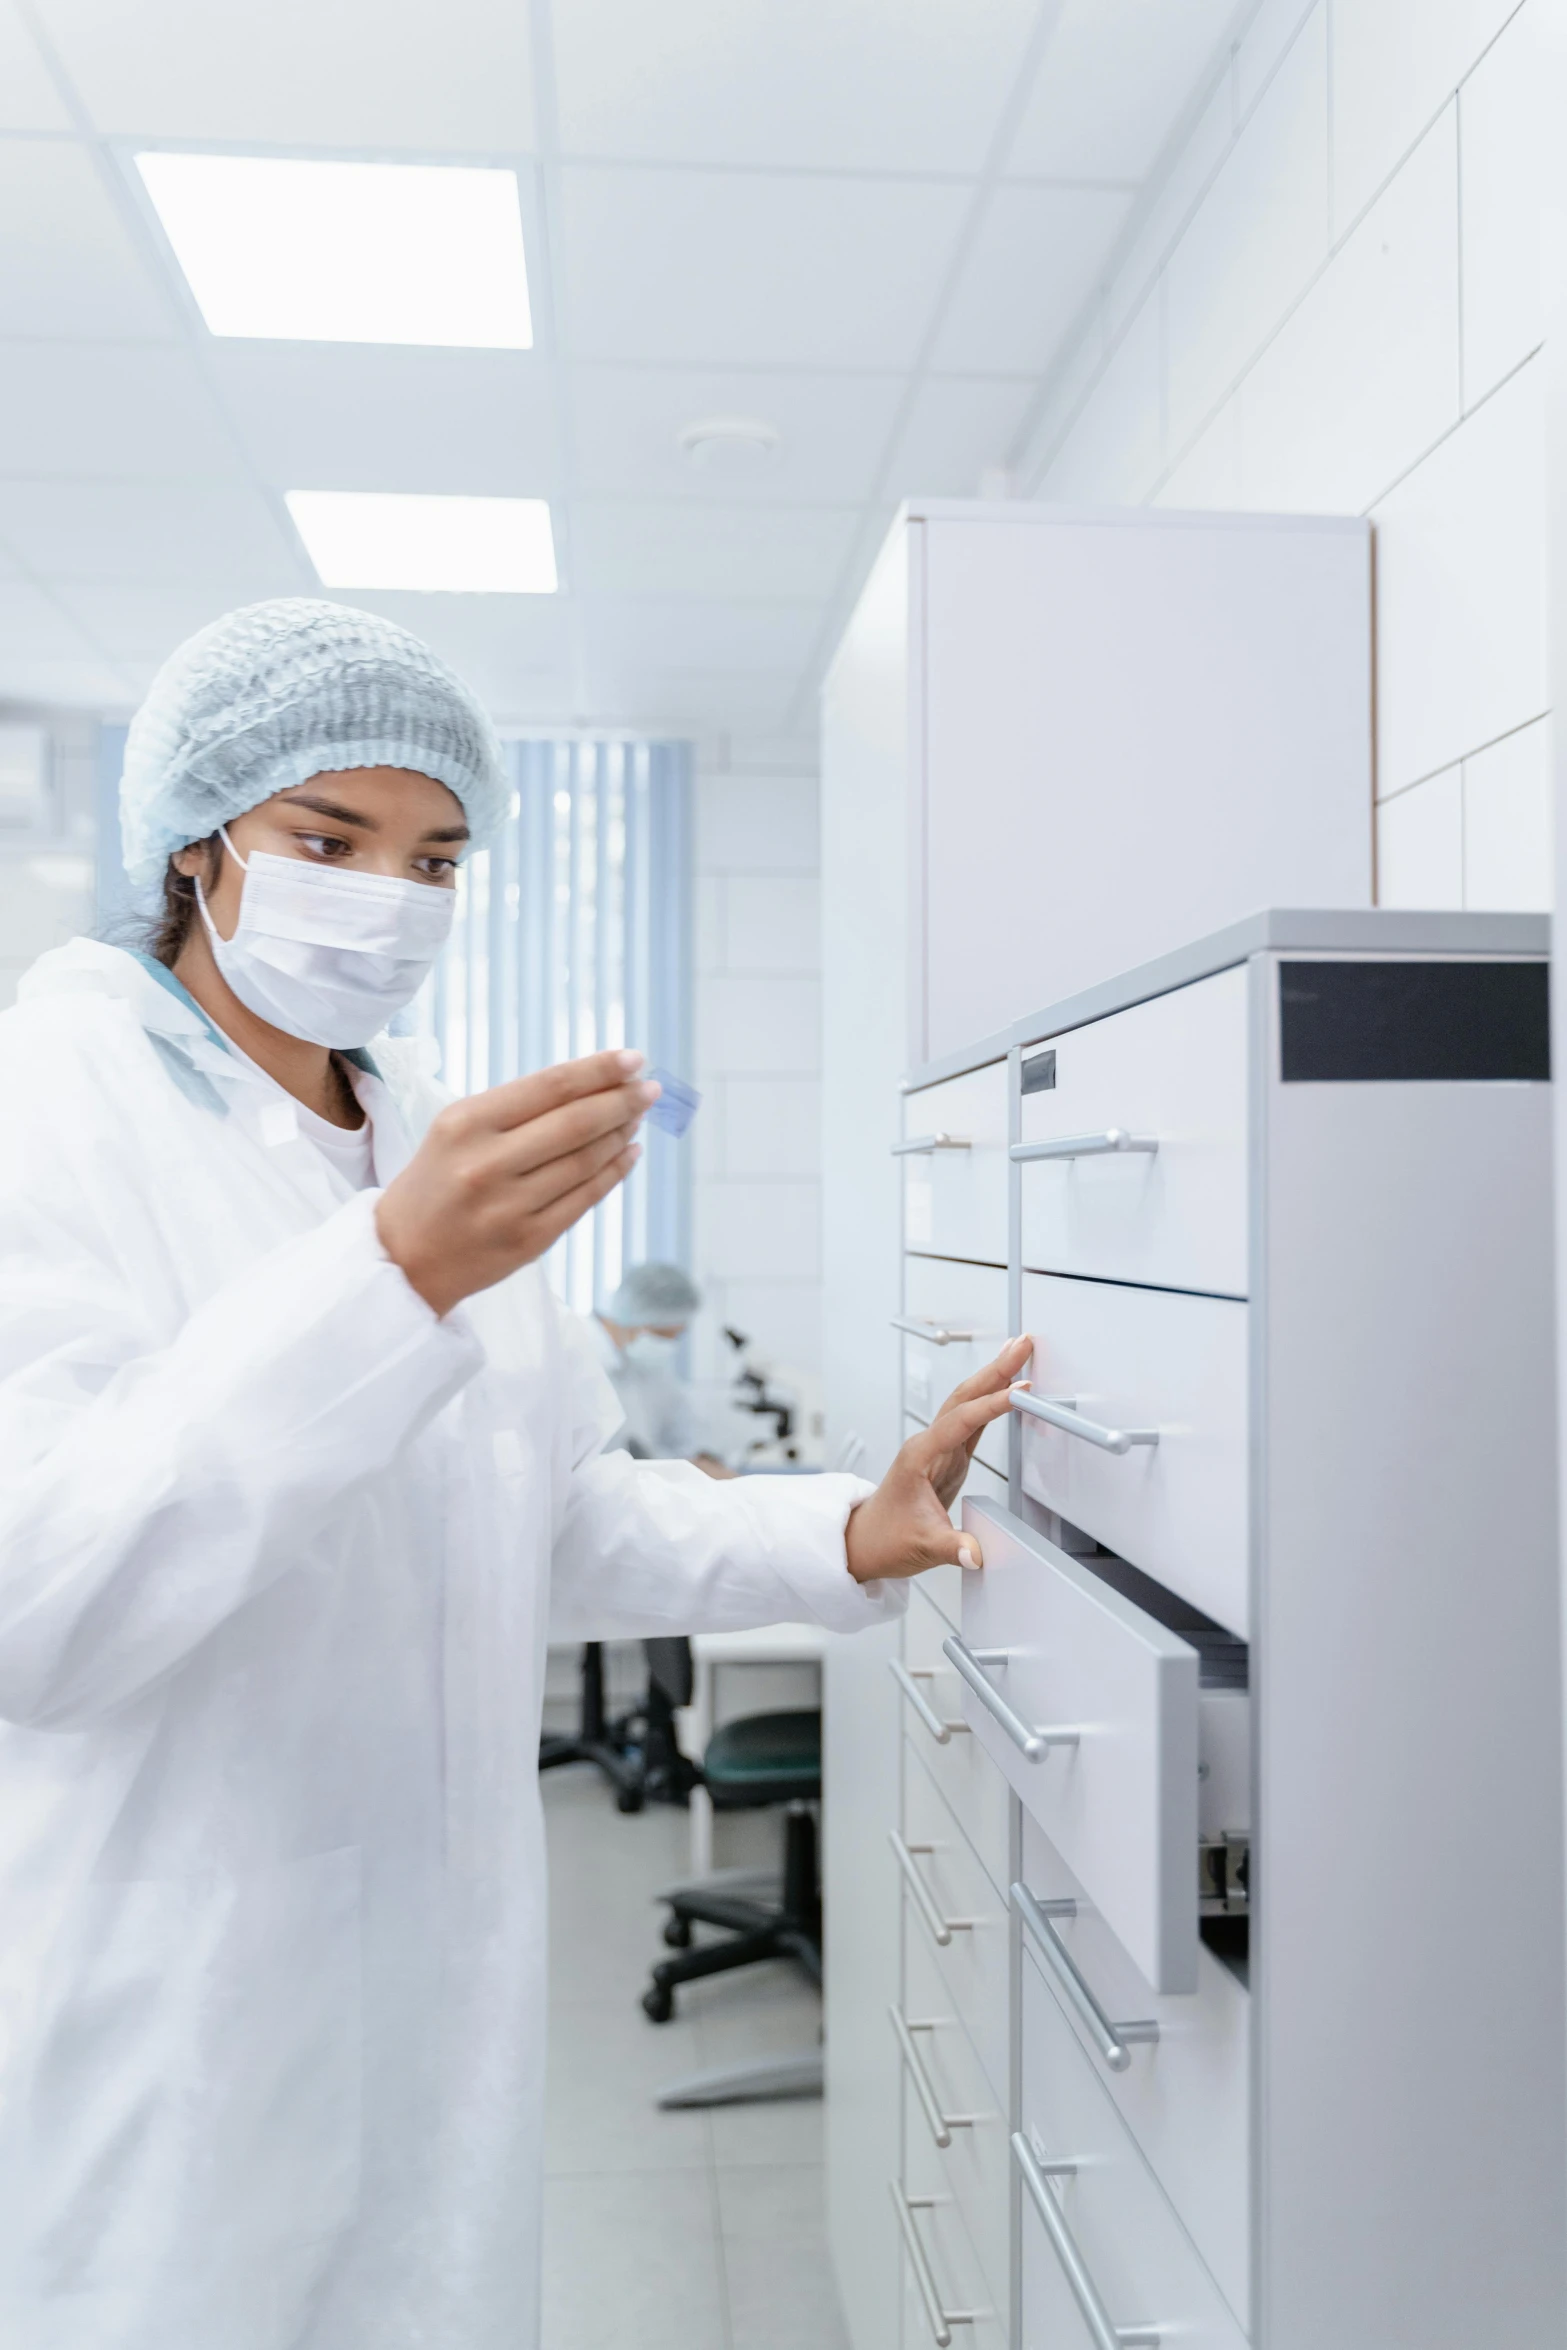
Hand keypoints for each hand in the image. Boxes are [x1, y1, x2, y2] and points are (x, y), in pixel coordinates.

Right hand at [376, 1049, 656, 1315]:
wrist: (403, 1257)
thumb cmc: (435, 1182)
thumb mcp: (456, 1130)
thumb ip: (516, 1109)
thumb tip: (593, 1085)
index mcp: (465, 1123)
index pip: (549, 1086)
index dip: (599, 1070)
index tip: (634, 1058)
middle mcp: (488, 1163)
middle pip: (576, 1122)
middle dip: (623, 1100)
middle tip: (649, 1087)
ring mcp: (511, 1206)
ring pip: (586, 1160)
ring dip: (621, 1133)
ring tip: (637, 1116)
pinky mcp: (530, 1240)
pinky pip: (585, 1198)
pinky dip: (614, 1172)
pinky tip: (629, 1152)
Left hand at [843, 1337, 1033, 1583]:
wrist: (867, 1542)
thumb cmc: (885, 1538)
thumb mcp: (921, 1546)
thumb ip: (952, 1547)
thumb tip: (975, 1552)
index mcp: (919, 1456)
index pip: (960, 1422)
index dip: (991, 1406)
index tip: (1018, 1391)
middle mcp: (927, 1444)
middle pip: (965, 1396)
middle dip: (995, 1369)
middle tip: (1022, 1345)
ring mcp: (938, 1449)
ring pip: (968, 1403)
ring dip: (994, 1377)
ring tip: (1018, 1354)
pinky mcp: (948, 1458)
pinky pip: (972, 1422)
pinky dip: (991, 1403)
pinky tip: (1006, 1390)